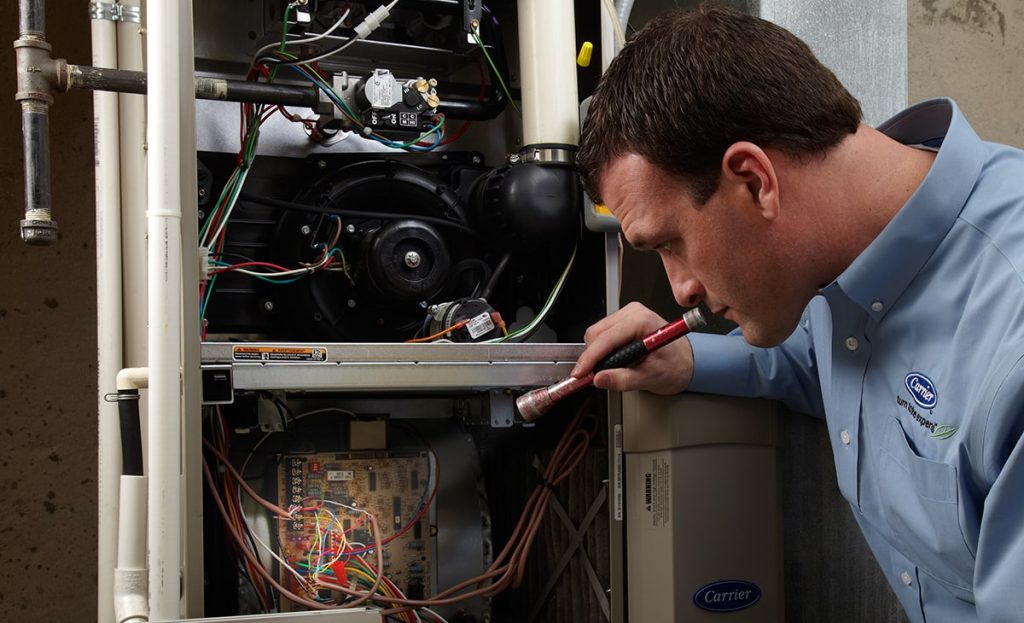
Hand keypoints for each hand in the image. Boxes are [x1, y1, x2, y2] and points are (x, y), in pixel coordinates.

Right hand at [572, 302, 694, 394]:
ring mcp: (628, 314)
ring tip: (610, 369)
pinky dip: (602, 349)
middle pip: (596, 333)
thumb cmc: (676, 366)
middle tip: (594, 376)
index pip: (606, 339)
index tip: (580, 373)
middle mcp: (634, 313)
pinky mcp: (624, 320)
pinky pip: (603, 333)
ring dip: (596, 353)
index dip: (590, 358)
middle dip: (592, 356)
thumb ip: (623, 379)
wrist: (688, 362)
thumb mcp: (650, 378)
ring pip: (596, 333)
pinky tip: (612, 360)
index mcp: (642, 321)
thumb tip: (600, 379)